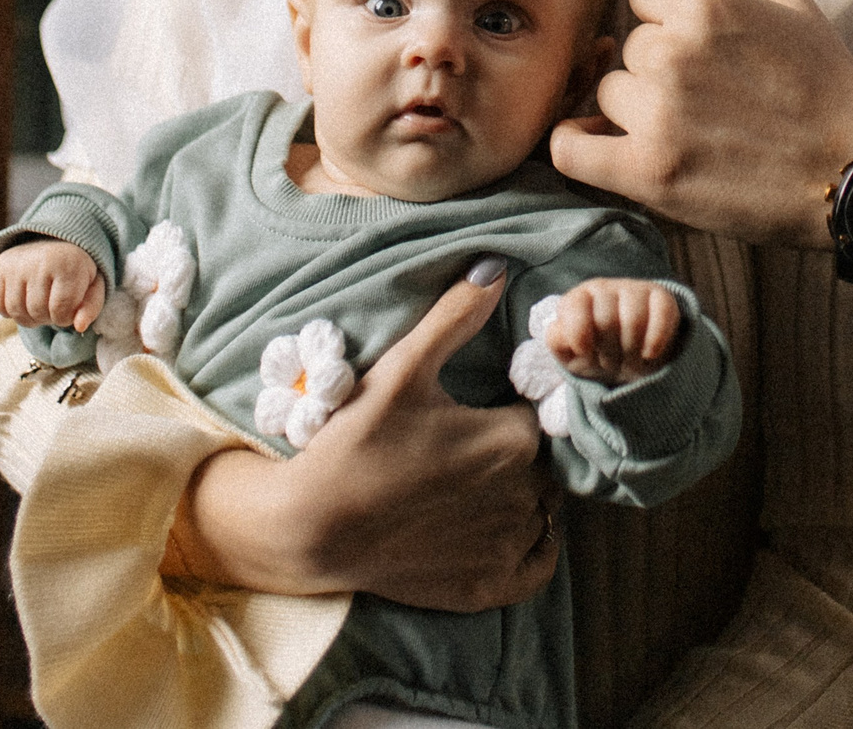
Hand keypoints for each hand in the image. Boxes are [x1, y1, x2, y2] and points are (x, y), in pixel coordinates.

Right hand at [0, 239, 104, 331]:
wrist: (55, 240)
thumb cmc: (77, 269)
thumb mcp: (94, 285)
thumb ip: (91, 307)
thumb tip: (79, 326)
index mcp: (68, 264)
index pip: (60, 311)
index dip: (65, 318)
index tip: (70, 307)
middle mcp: (39, 260)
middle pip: (37, 312)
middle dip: (47, 317)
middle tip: (53, 305)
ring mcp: (16, 263)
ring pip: (15, 311)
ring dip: (28, 317)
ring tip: (40, 305)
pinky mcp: (0, 265)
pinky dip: (8, 310)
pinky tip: (23, 299)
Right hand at [168, 260, 559, 611]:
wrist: (310, 525)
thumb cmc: (356, 441)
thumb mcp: (404, 368)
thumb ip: (456, 315)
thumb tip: (496, 265)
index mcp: (514, 438)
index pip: (537, 417)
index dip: (508, 412)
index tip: (476, 413)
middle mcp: (525, 494)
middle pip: (542, 465)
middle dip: (513, 456)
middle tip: (461, 452)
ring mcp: (507, 546)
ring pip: (541, 512)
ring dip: (521, 499)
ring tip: (468, 489)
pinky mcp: (489, 587)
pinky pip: (537, 565)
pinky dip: (529, 548)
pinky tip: (496, 530)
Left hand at [544, 279, 680, 382]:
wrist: (628, 361)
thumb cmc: (594, 354)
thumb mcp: (569, 354)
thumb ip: (557, 340)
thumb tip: (562, 330)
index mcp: (578, 298)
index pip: (574, 308)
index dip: (578, 334)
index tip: (584, 351)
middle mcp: (605, 288)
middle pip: (606, 320)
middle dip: (608, 351)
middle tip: (610, 361)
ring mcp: (635, 290)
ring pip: (633, 319)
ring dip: (631, 350)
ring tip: (628, 358)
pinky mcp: (662, 298)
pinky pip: (662, 314)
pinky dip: (655, 341)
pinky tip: (649, 354)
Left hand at [550, 0, 852, 247]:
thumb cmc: (825, 84)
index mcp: (703, 3)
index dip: (668, 21)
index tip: (698, 49)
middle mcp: (673, 53)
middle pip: (628, 48)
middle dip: (659, 68)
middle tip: (708, 97)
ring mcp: (657, 114)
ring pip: (608, 95)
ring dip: (636, 111)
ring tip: (688, 129)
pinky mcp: (648, 172)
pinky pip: (571, 151)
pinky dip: (576, 147)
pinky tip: (598, 146)